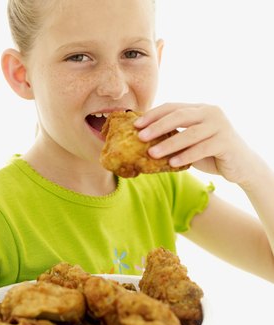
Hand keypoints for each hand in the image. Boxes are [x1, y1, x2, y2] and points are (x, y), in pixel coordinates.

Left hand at [134, 103, 255, 184]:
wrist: (241, 165)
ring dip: (168, 144)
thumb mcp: (189, 141)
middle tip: (140, 137)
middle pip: (180, 115)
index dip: (153, 115)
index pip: (172, 107)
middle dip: (157, 126)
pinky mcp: (226, 141)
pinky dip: (186, 155)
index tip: (135, 125)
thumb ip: (174, 135)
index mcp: (199, 109)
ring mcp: (220, 125)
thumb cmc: (209, 152)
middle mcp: (210, 112)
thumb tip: (142, 139)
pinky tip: (172, 163)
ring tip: (151, 153)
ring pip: (190, 133)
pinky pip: (202, 148)